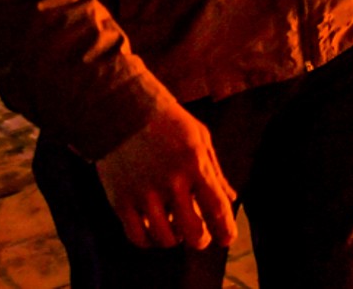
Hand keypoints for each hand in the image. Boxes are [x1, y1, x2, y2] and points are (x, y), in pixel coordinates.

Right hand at [95, 102, 235, 251]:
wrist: (123, 110)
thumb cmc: (168, 123)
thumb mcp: (200, 138)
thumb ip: (215, 172)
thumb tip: (231, 199)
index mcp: (195, 164)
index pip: (217, 208)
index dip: (225, 230)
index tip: (227, 239)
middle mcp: (171, 182)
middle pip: (193, 231)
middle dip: (201, 241)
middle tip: (201, 238)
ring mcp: (144, 193)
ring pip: (165, 238)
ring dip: (175, 240)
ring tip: (177, 231)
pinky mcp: (121, 200)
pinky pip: (137, 236)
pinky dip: (149, 241)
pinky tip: (154, 233)